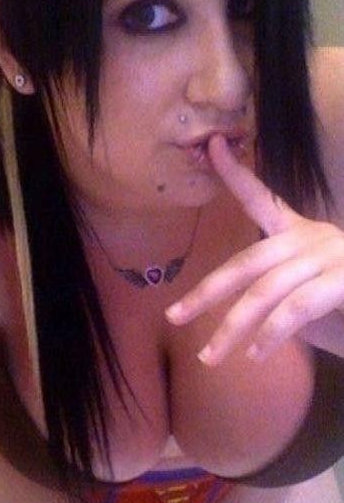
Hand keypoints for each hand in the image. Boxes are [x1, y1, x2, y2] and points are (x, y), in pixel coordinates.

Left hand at [165, 134, 343, 365]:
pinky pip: (297, 307)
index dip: (236, 173)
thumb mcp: (305, 305)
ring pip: (265, 291)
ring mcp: (332, 255)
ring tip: (210, 357)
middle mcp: (314, 238)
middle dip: (206, 293)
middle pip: (246, 261)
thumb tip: (240, 316)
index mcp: (302, 235)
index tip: (211, 145)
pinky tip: (255, 355)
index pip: (263, 199)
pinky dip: (272, 334)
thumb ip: (275, 299)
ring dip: (233, 328)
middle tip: (174, 316)